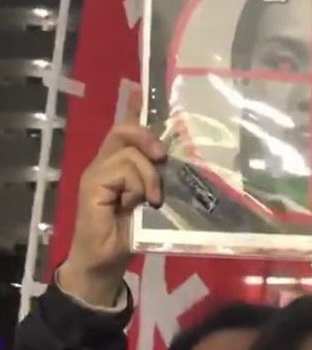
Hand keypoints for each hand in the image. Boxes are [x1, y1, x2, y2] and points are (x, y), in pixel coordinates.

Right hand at [58, 97, 165, 306]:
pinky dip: (136, 185)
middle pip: (123, 129)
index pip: (126, 127)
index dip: (134, 106)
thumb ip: (160, 179)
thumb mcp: (153, 200)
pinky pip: (121, 169)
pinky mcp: (92, 184)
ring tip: (151, 199)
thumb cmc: (132, 233)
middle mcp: (106, 162)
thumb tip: (180, 162)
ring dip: (148, 175)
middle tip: (162, 156)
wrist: (106, 262)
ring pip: (128, 152)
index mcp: (120, 163)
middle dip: (147, 136)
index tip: (141, 86)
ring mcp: (97, 172)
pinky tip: (135, 204)